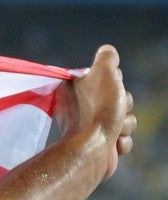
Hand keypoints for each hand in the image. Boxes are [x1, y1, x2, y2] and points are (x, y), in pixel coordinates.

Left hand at [56, 44, 136, 180]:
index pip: (107, 79)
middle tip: (114, 111)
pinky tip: (113, 144)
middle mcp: (80, 109)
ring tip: (113, 130)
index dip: (116, 83)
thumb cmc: (98, 109)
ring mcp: (91, 129)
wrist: (92, 149)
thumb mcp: (103, 73)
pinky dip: (122, 142)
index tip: (109, 88)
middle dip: (124, 106)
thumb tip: (107, 51)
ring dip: (125, 125)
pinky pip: (123, 139)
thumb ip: (106, 58)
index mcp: (75, 90)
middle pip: (119, 99)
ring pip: (125, 120)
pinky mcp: (100, 147)